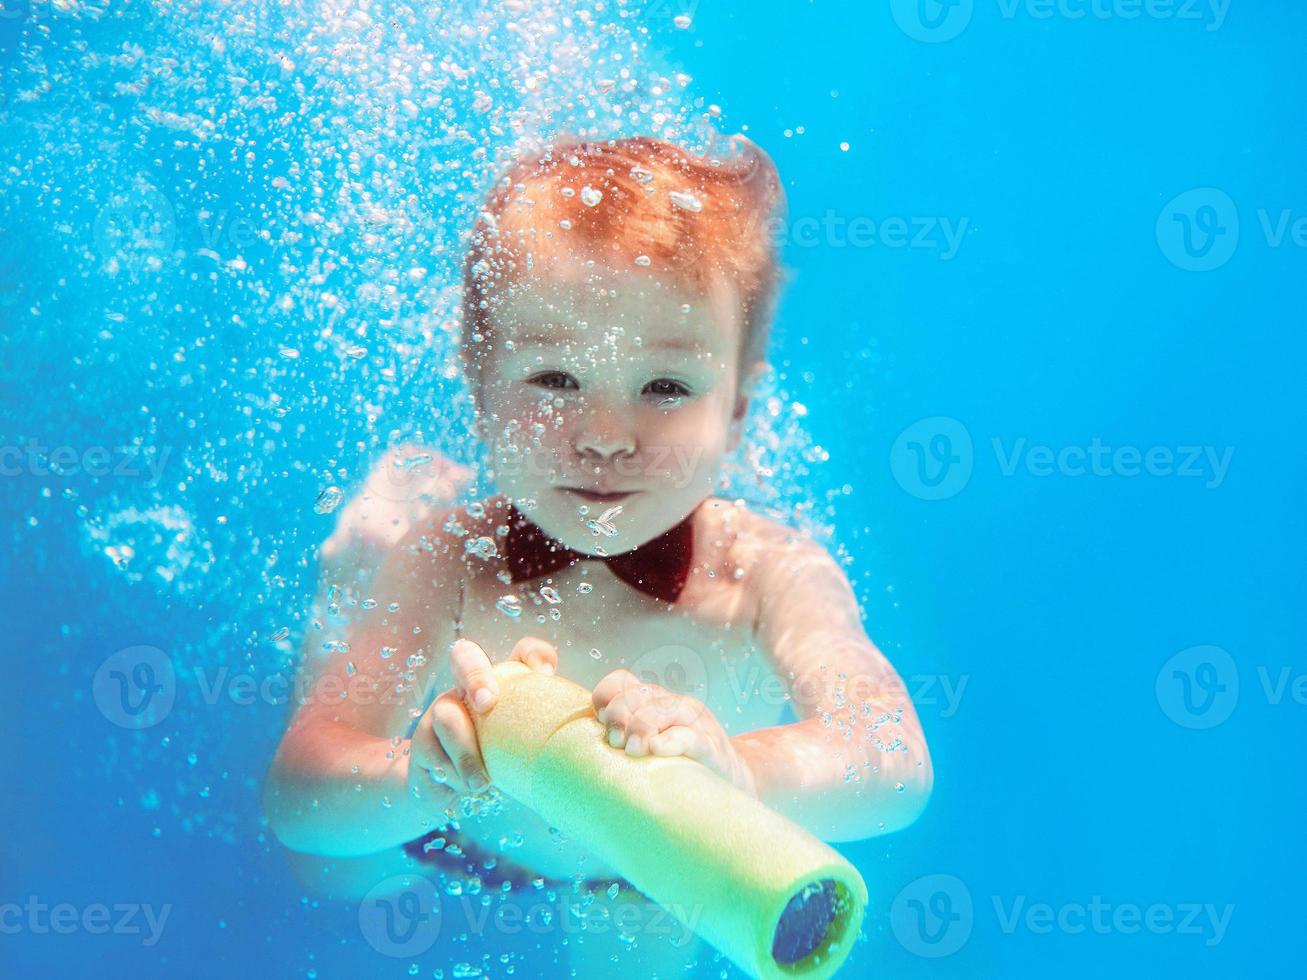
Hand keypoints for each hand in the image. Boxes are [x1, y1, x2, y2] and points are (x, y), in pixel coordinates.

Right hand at [408, 636, 557, 807]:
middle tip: (487, 702)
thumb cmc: (503, 763)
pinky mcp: (422, 742)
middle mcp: (468, 689)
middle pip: (465, 657)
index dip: (534, 654)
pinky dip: (452, 774)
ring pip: (445, 714)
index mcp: (502, 684)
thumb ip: (549, 732)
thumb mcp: (528, 748)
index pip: (522, 652)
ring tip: (481, 782)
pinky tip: (465, 789)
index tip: (545, 672)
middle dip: (476, 676)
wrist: (454, 793)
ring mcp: (441, 711)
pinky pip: (431, 752)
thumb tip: (590, 732)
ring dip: (465, 751)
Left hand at [591, 669, 757, 797]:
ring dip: (642, 727)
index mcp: (654, 702)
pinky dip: (673, 740)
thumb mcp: (647, 747)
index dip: (606, 696)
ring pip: (665, 710)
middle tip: (615, 743)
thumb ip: (620, 740)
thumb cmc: (678, 768)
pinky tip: (658, 749)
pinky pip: (692, 737)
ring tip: (631, 750)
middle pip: (640, 694)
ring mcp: (696, 724)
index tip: (598, 722)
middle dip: (620, 715)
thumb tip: (579, 750)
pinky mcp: (713, 748)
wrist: (733, 785)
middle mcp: (673, 705)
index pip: (622, 681)